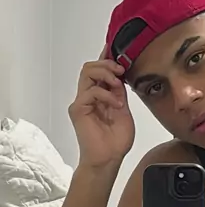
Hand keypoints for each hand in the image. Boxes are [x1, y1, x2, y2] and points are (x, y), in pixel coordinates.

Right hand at [69, 46, 134, 167]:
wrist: (109, 159)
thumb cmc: (116, 141)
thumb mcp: (124, 111)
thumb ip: (120, 94)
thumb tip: (121, 77)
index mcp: (99, 95)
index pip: (99, 71)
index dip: (105, 58)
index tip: (113, 47)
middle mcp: (88, 96)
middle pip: (90, 67)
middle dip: (107, 64)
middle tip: (121, 71)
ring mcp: (82, 102)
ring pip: (87, 73)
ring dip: (106, 74)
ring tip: (118, 85)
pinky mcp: (78, 109)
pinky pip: (90, 91)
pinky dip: (106, 94)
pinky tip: (116, 104)